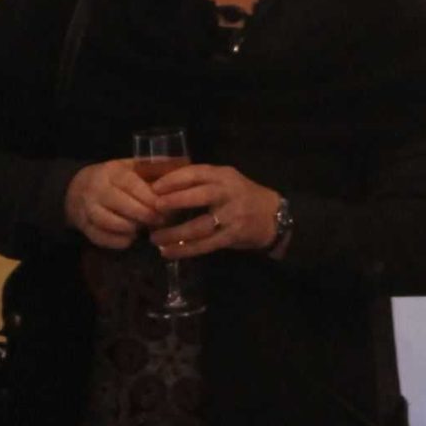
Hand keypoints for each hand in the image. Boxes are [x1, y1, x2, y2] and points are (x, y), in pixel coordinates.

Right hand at [64, 159, 161, 250]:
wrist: (77, 188)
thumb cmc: (115, 178)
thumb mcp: (131, 167)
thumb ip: (154, 168)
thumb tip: (183, 164)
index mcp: (112, 172)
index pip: (130, 184)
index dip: (149, 197)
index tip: (165, 207)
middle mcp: (96, 189)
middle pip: (119, 203)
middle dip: (143, 214)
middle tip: (160, 221)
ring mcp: (86, 208)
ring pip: (106, 221)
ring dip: (129, 228)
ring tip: (144, 229)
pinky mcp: (83, 226)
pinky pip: (98, 237)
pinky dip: (116, 241)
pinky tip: (130, 239)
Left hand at [148, 164, 282, 256]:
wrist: (272, 215)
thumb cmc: (241, 196)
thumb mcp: (225, 180)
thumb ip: (200, 183)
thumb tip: (161, 189)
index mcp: (223, 175)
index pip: (196, 173)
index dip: (173, 179)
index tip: (153, 188)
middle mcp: (228, 193)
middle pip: (200, 196)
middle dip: (175, 201)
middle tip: (154, 208)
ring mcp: (232, 216)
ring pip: (200, 225)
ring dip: (175, 233)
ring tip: (155, 239)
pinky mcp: (232, 235)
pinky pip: (206, 244)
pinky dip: (185, 250)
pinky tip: (169, 252)